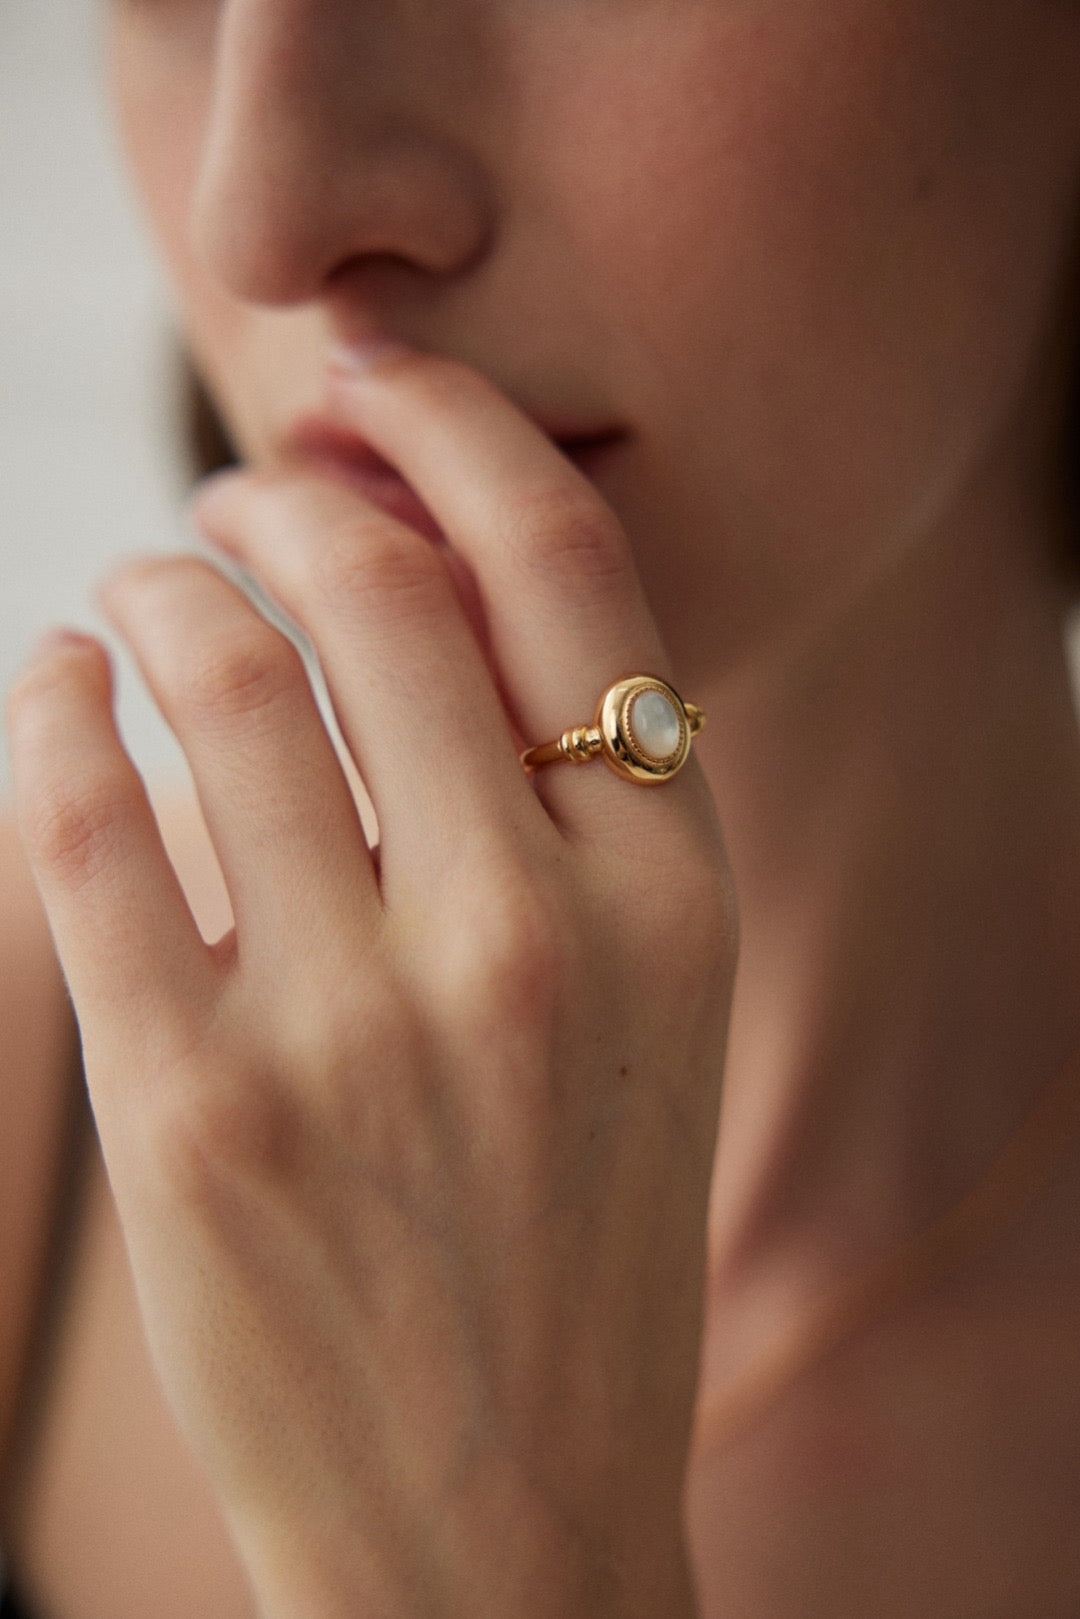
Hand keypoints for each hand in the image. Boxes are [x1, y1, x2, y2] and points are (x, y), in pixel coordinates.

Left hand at [6, 345, 736, 1617]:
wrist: (503, 1524)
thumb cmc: (574, 1238)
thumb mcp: (647, 1005)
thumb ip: (563, 802)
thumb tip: (401, 580)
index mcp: (669, 893)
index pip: (568, 567)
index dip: (460, 435)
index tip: (379, 384)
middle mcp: (531, 934)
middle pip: (374, 594)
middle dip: (283, 499)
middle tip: (234, 494)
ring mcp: (358, 1026)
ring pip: (215, 681)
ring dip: (156, 591)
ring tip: (136, 587)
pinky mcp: (197, 1115)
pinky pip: (86, 827)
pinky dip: (52, 711)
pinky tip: (55, 678)